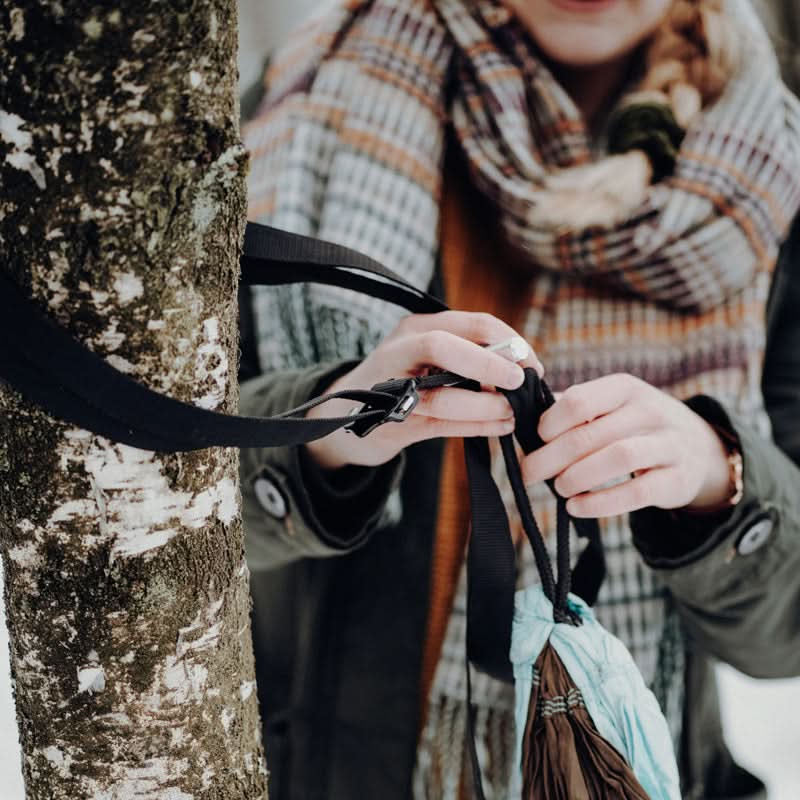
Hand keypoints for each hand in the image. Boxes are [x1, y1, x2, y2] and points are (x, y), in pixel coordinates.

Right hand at [305, 311, 542, 469]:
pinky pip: (442, 425)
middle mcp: (400, 352)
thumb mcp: (426, 356)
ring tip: (513, 413)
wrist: (342, 415)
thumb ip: (467, 355)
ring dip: (486, 406)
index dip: (509, 341)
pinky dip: (476, 427)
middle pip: (444, 346)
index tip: (533, 363)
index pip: (471, 323)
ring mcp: (391, 389)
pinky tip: (500, 428)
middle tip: (520, 382)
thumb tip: (523, 365)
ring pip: (442, 394)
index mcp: (416, 328)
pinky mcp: (391, 424)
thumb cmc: (399, 381)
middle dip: (489, 364)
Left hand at [521, 374, 732, 517]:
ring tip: (558, 488)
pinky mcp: (677, 479)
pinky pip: (636, 492)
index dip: (549, 424)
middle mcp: (649, 410)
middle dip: (551, 458)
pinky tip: (576, 507)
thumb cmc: (634, 426)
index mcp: (624, 388)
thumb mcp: (610, 406)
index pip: (578, 402)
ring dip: (577, 477)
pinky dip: (600, 503)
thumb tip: (523, 418)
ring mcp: (668, 444)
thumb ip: (572, 409)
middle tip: (529, 473)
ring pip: (617, 458)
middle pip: (590, 434)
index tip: (535, 441)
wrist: (698, 447)